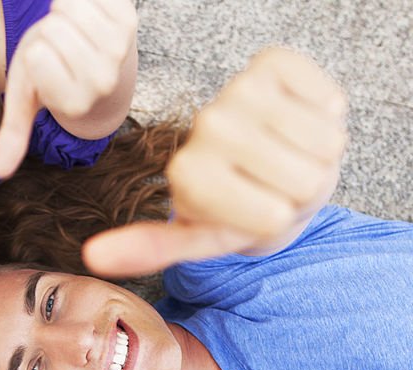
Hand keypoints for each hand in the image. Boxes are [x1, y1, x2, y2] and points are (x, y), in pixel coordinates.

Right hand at [0, 0, 136, 177]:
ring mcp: (118, 51)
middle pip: (51, 29)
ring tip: (73, 32)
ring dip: (64, 12)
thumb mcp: (27, 102)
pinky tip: (89, 17)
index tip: (45, 67)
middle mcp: (101, 82)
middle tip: (60, 48)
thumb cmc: (53, 77)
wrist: (99, 63)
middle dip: (48, 32)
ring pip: (70, 7)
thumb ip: (13, 134)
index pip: (37, 55)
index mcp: (73, 104)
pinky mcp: (129, 21)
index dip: (34, 53)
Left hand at [84, 48, 346, 276]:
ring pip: (323, 143)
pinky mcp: (274, 62)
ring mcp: (240, 90)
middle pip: (301, 181)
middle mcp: (207, 125)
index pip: (270, 216)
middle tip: (275, 184)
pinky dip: (327, 115)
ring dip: (317, 155)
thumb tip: (92, 257)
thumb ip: (151, 248)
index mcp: (187, 172)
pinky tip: (301, 120)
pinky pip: (328, 100)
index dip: (276, 220)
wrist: (269, 167)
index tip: (255, 212)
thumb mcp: (199, 240)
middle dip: (299, 190)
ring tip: (288, 156)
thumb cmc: (238, 211)